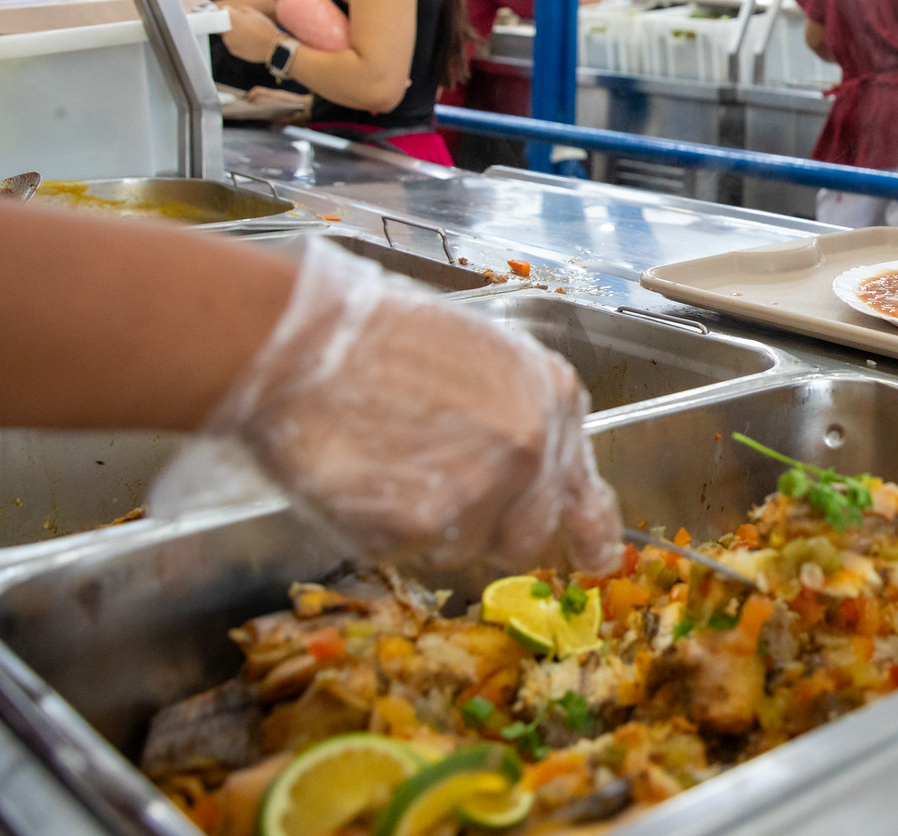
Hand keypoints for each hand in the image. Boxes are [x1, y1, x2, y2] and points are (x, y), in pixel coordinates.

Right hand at [153, 239, 623, 571]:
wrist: (305, 342)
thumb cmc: (376, 337)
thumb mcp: (477, 356)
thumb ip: (513, 414)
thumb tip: (527, 468)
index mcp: (553, 396)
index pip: (585, 493)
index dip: (587, 533)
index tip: (592, 560)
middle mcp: (534, 444)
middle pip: (525, 537)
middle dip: (485, 528)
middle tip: (433, 490)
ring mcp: (486, 487)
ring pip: (462, 550)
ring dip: (426, 526)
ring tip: (386, 463)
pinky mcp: (429, 522)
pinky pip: (409, 551)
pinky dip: (382, 528)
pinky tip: (362, 475)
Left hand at [219, 3, 281, 63]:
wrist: (272, 47)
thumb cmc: (264, 28)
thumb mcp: (253, 12)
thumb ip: (238, 9)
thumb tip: (228, 9)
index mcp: (230, 17)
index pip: (220, 13)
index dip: (226, 15)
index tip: (231, 16)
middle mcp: (226, 29)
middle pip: (223, 26)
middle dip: (231, 25)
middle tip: (244, 27)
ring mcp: (228, 41)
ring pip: (228, 36)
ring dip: (235, 35)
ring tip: (249, 35)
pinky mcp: (232, 50)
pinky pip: (233, 45)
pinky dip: (239, 43)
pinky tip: (249, 42)